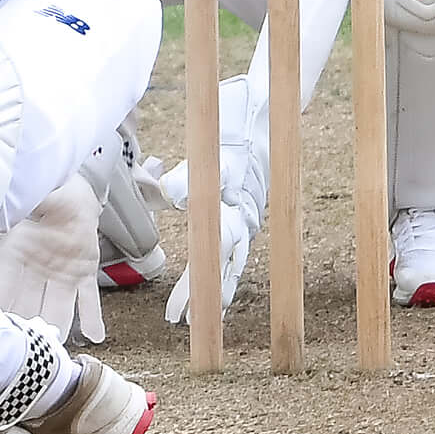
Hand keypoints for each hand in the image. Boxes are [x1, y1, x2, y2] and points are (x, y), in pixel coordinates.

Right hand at [0, 174, 108, 344]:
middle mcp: (35, 269)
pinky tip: (95, 336)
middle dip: (25, 324)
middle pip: (27, 302)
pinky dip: (91, 318)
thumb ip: (19, 202)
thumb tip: (3, 198)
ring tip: (53, 349)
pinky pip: (87, 299)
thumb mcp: (30, 196)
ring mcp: (60, 275)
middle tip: (22, 347)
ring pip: (55, 306)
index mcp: (16, 250)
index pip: (3, 280)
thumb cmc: (46, 193)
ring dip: (55, 326)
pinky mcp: (82, 275)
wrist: (70, 193)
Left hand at [159, 77, 269, 322]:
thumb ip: (189, 174)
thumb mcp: (212, 148)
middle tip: (182, 323)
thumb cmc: (234, 125)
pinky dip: (227, 265)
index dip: (192, 289)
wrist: (266, 110)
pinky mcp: (248, 206)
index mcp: (232, 209)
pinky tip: (222, 279)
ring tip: (204, 314)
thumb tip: (168, 194)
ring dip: (219, 287)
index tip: (176, 315)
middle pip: (221, 267)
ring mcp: (248, 214)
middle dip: (203, 297)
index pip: (208, 260)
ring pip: (233, 261)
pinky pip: (237, 244)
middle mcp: (243, 218)